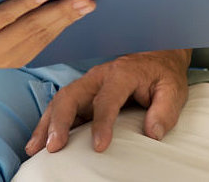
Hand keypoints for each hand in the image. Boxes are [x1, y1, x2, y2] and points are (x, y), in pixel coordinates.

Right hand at [0, 0, 94, 67]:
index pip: (0, 19)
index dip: (23, 6)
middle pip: (28, 30)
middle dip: (59, 12)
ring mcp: (5, 60)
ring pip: (41, 38)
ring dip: (67, 21)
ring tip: (88, 3)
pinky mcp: (18, 63)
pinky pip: (43, 45)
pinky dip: (61, 29)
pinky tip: (78, 13)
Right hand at [25, 49, 190, 154]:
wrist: (158, 58)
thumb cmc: (163, 76)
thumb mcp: (173, 90)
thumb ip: (165, 110)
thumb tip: (153, 133)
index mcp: (121, 73)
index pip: (106, 99)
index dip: (101, 123)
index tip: (99, 147)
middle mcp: (99, 76)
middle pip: (71, 95)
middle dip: (59, 121)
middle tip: (54, 147)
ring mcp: (88, 84)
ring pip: (60, 100)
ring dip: (46, 124)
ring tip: (35, 149)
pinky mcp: (84, 94)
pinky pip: (61, 107)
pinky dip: (48, 124)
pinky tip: (40, 142)